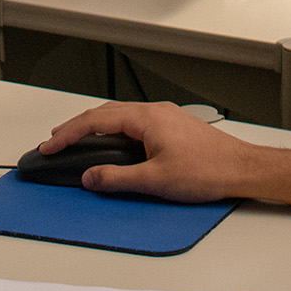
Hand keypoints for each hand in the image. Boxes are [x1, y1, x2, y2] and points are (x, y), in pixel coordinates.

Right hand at [41, 102, 257, 201]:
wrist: (241, 168)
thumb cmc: (208, 169)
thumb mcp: (155, 180)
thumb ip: (118, 178)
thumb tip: (91, 176)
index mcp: (147, 118)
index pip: (96, 120)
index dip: (68, 133)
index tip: (49, 145)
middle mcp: (155, 111)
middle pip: (105, 113)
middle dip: (77, 126)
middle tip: (55, 141)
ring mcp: (165, 116)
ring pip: (120, 116)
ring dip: (96, 127)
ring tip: (77, 141)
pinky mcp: (173, 126)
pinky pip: (134, 122)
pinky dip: (114, 130)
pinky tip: (112, 143)